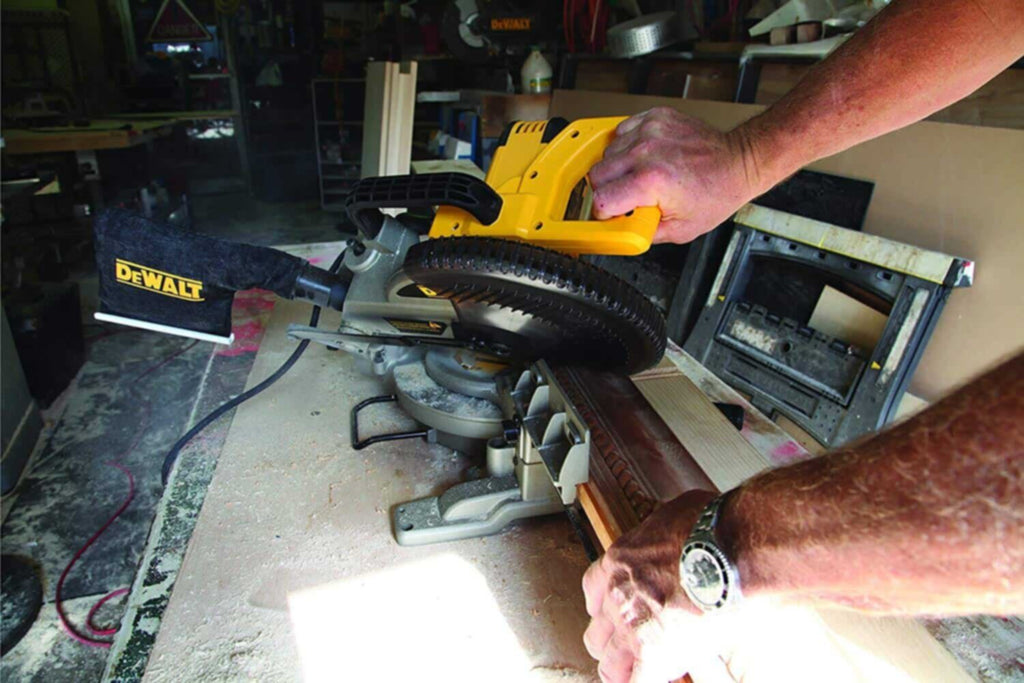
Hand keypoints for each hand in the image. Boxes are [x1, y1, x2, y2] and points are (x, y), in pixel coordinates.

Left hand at [582, 490, 718, 681]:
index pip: (593, 590)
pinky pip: (638, 682)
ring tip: (638, 673)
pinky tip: (659, 681)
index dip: (604, 605)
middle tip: (627, 648)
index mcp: (620, 561)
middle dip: (611, 641)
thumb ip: (667, 532)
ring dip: (623, 669)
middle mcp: (617, 595)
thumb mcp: (677, 514)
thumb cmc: (711, 529)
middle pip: (596, 630)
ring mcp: (631, 626)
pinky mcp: (653, 652)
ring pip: (610, 663)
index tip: (614, 612)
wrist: (729, 553)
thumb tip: (682, 525)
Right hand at [589, 108, 766, 244]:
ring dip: (616, 167)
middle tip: (624, 197)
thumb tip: (619, 232)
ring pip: (606, 151)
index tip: (611, 214)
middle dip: (606, 189)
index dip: (603, 212)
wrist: (739, 163)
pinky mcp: (655, 117)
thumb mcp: (680, 231)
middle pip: (597, 173)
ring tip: (637, 176)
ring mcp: (650, 131)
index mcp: (651, 182)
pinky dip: (626, 146)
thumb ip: (642, 233)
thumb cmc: (716, 193)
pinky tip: (642, 157)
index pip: (601, 198)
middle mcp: (646, 152)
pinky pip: (622, 131)